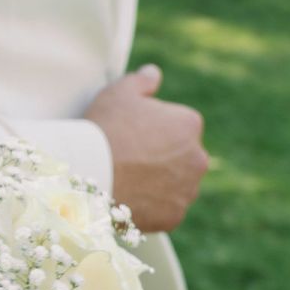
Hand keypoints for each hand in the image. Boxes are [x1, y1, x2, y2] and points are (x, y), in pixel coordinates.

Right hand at [86, 64, 207, 231]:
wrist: (91, 171)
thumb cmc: (105, 128)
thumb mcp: (119, 92)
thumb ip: (142, 81)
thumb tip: (154, 73)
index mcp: (190, 124)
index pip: (178, 126)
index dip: (153, 130)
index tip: (131, 135)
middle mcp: (198, 158)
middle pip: (182, 157)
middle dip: (162, 158)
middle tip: (129, 159)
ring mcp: (188, 190)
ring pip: (176, 185)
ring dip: (160, 183)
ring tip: (128, 180)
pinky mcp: (175, 216)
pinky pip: (166, 209)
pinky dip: (153, 206)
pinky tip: (130, 198)